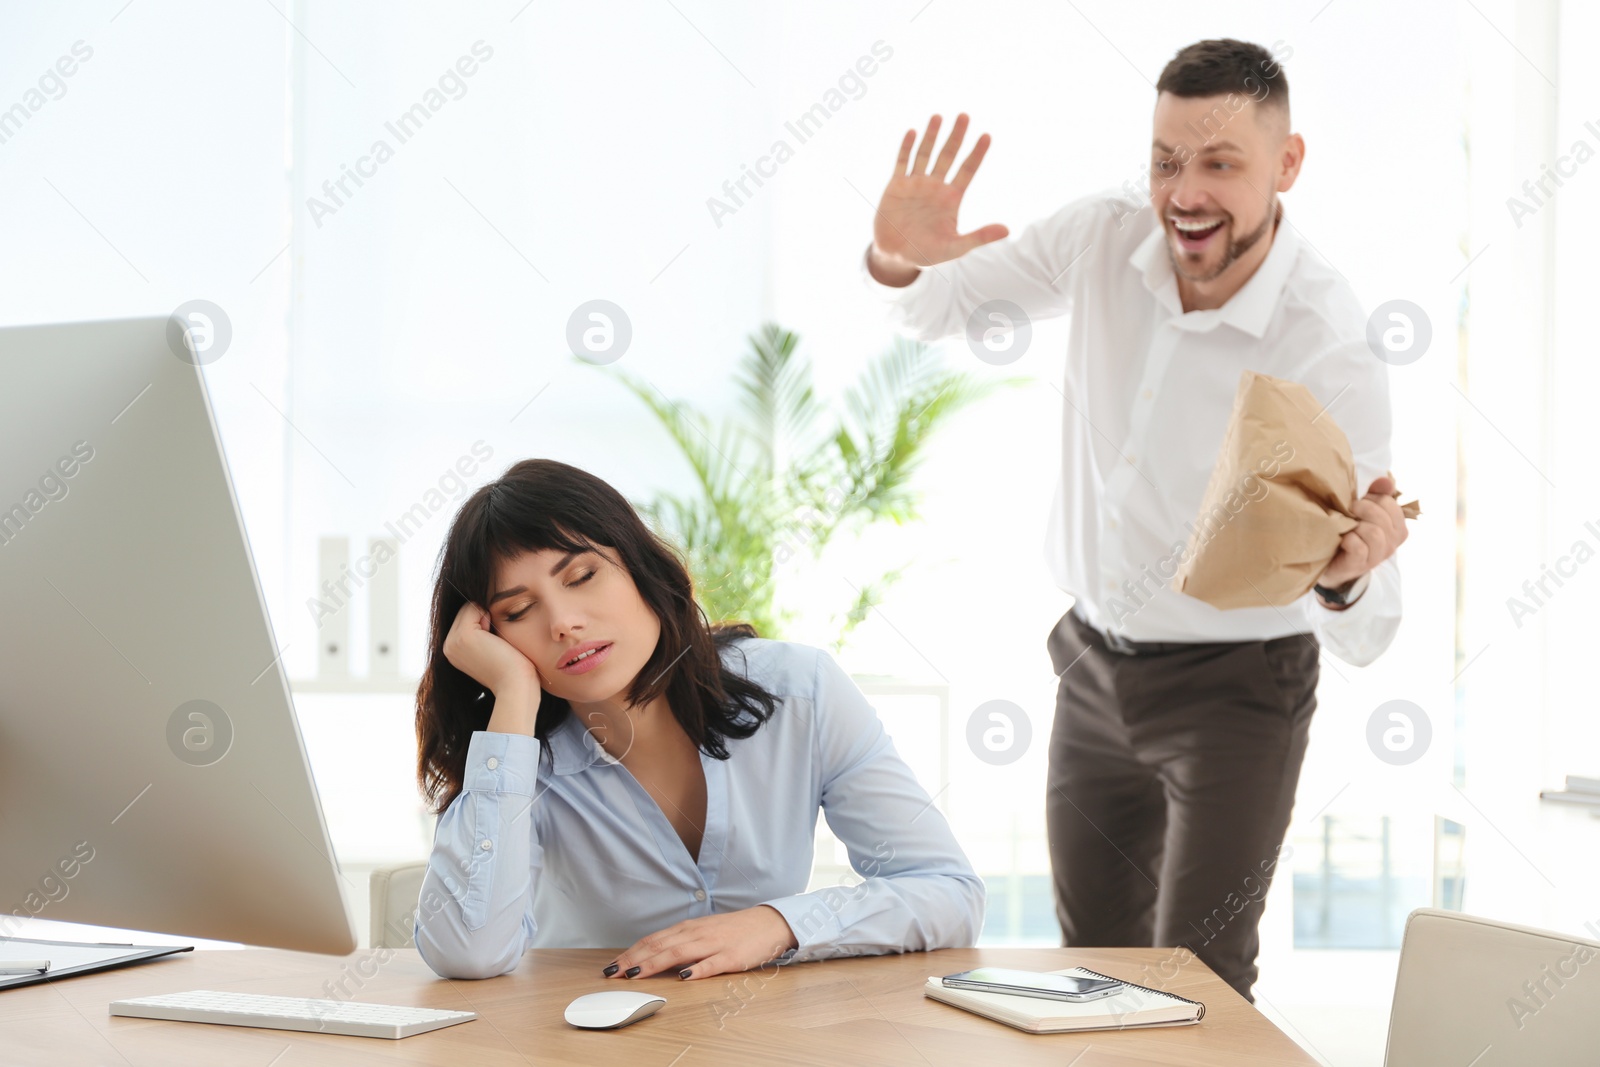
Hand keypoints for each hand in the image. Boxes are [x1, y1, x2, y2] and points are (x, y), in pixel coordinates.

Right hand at [442, 600, 542, 700]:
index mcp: (454, 651)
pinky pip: (473, 606)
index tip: (494, 644)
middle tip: (495, 643)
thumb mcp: (491, 649)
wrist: (516, 686)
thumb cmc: (512, 669)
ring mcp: (453, 642)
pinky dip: (488, 614)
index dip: (484, 622)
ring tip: (495, 641)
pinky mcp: (463, 636)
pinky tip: (494, 637)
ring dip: (486, 616)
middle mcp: (448, 647)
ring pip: (469, 607)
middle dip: (483, 617)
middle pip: (465, 611)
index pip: (465, 618)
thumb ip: (482, 633)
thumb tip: (483, 608)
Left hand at [603, 905, 798, 980]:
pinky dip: (697, 970)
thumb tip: (653, 957)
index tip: (612, 965)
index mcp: (688, 929)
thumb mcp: (702, 933)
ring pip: (679, 953)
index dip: (631, 953)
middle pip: (660, 946)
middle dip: (634, 960)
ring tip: (636, 974)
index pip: (653, 940)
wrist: (766, 924)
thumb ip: (680, 943)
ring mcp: (713, 944)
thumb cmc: (732, 931)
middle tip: (614, 973)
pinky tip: (684, 977)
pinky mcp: (731, 957)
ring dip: (655, 964)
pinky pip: (712, 964)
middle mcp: (696, 934)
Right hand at [869, 112, 1008, 281]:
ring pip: (925, 154)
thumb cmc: (927, 253)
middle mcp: (935, 186)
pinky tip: (913, 132)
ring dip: (931, 136)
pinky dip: (906, 148)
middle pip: (948, 156)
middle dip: (956, 137)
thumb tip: (1008, 230)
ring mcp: (915, 184)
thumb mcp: (955, 248)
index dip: (977, 153)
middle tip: (965, 116)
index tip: (987, 136)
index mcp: (951, 198)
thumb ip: (980, 237)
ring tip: (939, 116)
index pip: (968, 170)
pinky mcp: (896, 186)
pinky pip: (902, 163)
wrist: (896, 257)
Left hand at [1318, 475, 1408, 591]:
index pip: (1390, 503)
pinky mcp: (1360, 564)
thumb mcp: (1363, 511)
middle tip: (1349, 510)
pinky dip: (1349, 540)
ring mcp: (1378, 556)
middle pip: (1382, 517)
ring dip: (1356, 525)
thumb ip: (1377, 493)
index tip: (1358, 500)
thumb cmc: (1350, 532)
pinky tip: (1342, 539)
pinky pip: (1360, 547)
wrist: (1331, 563)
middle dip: (1362, 508)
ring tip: (1346, 525)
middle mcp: (1393, 542)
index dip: (1372, 497)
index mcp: (1398, 527)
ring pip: (1374, 533)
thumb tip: (1387, 479)